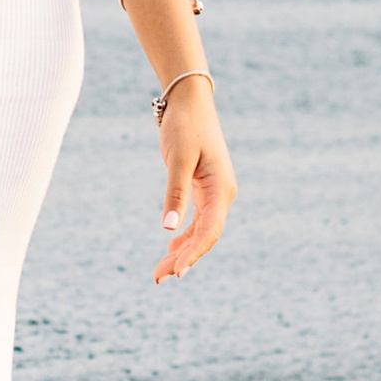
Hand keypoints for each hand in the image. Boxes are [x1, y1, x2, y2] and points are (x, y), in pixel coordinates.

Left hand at [152, 77, 234, 287]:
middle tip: (158, 278)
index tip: (177, 272)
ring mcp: (215, 193)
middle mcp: (222, 194)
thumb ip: (175, 193)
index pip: (211, 230)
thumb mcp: (179, 157)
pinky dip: (184, 236)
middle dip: (184, 259)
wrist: (189, 102)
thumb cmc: (185, 126)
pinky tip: (170, 248)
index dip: (195, 253)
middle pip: (206, 236)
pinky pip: (197, 221)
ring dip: (182, 251)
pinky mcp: (204, 189)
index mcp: (222, 188)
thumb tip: (168, 228)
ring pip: (201, 231)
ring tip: (159, 272)